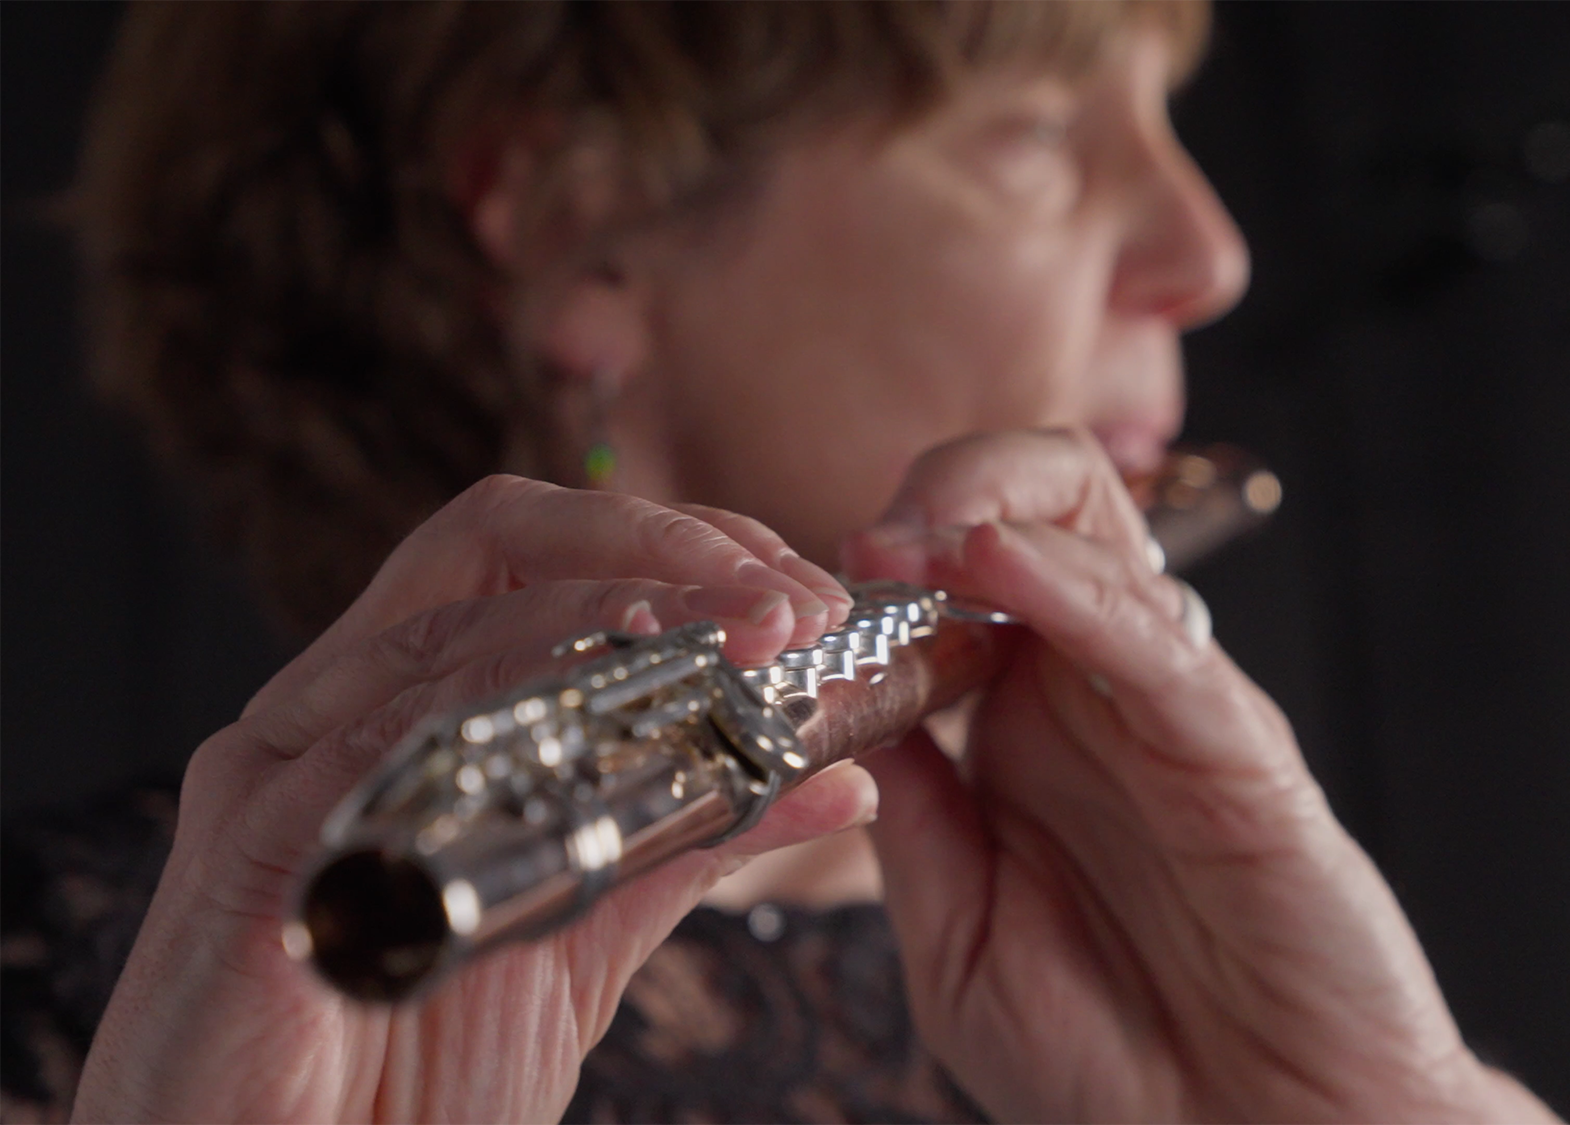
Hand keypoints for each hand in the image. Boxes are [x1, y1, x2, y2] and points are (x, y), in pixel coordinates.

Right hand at [72, 476, 878, 1124]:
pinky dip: (510, 704)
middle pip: (497, 537)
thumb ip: (698, 834)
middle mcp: (343, 708)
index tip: (808, 599)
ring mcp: (287, 765)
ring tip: (744, 644)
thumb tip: (843, 773)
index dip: (683, 547)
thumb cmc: (408, 1075)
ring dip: (618, 616)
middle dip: (663, 544)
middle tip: (791, 605)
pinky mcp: (255, 846)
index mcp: (417, 708)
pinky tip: (618, 707)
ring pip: (452, 623)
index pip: (548, 556)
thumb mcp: (589, 927)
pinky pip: (386, 736)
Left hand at [843, 431, 1561, 1123]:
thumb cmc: (1115, 1066)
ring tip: (910, 533)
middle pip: (1042, 511)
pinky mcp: (1240, 754)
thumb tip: (844, 711)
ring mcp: (1169, 713)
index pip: (963, 579)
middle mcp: (1098, 698)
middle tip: (870, 539)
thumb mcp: (960, 944)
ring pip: (1101, 537)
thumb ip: (912, 824)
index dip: (882, 563)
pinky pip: (1156, 645)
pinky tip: (1001, 560)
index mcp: (1027, 732)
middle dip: (950, 485)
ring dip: (995, 506)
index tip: (800, 598)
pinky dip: (1077, 587)